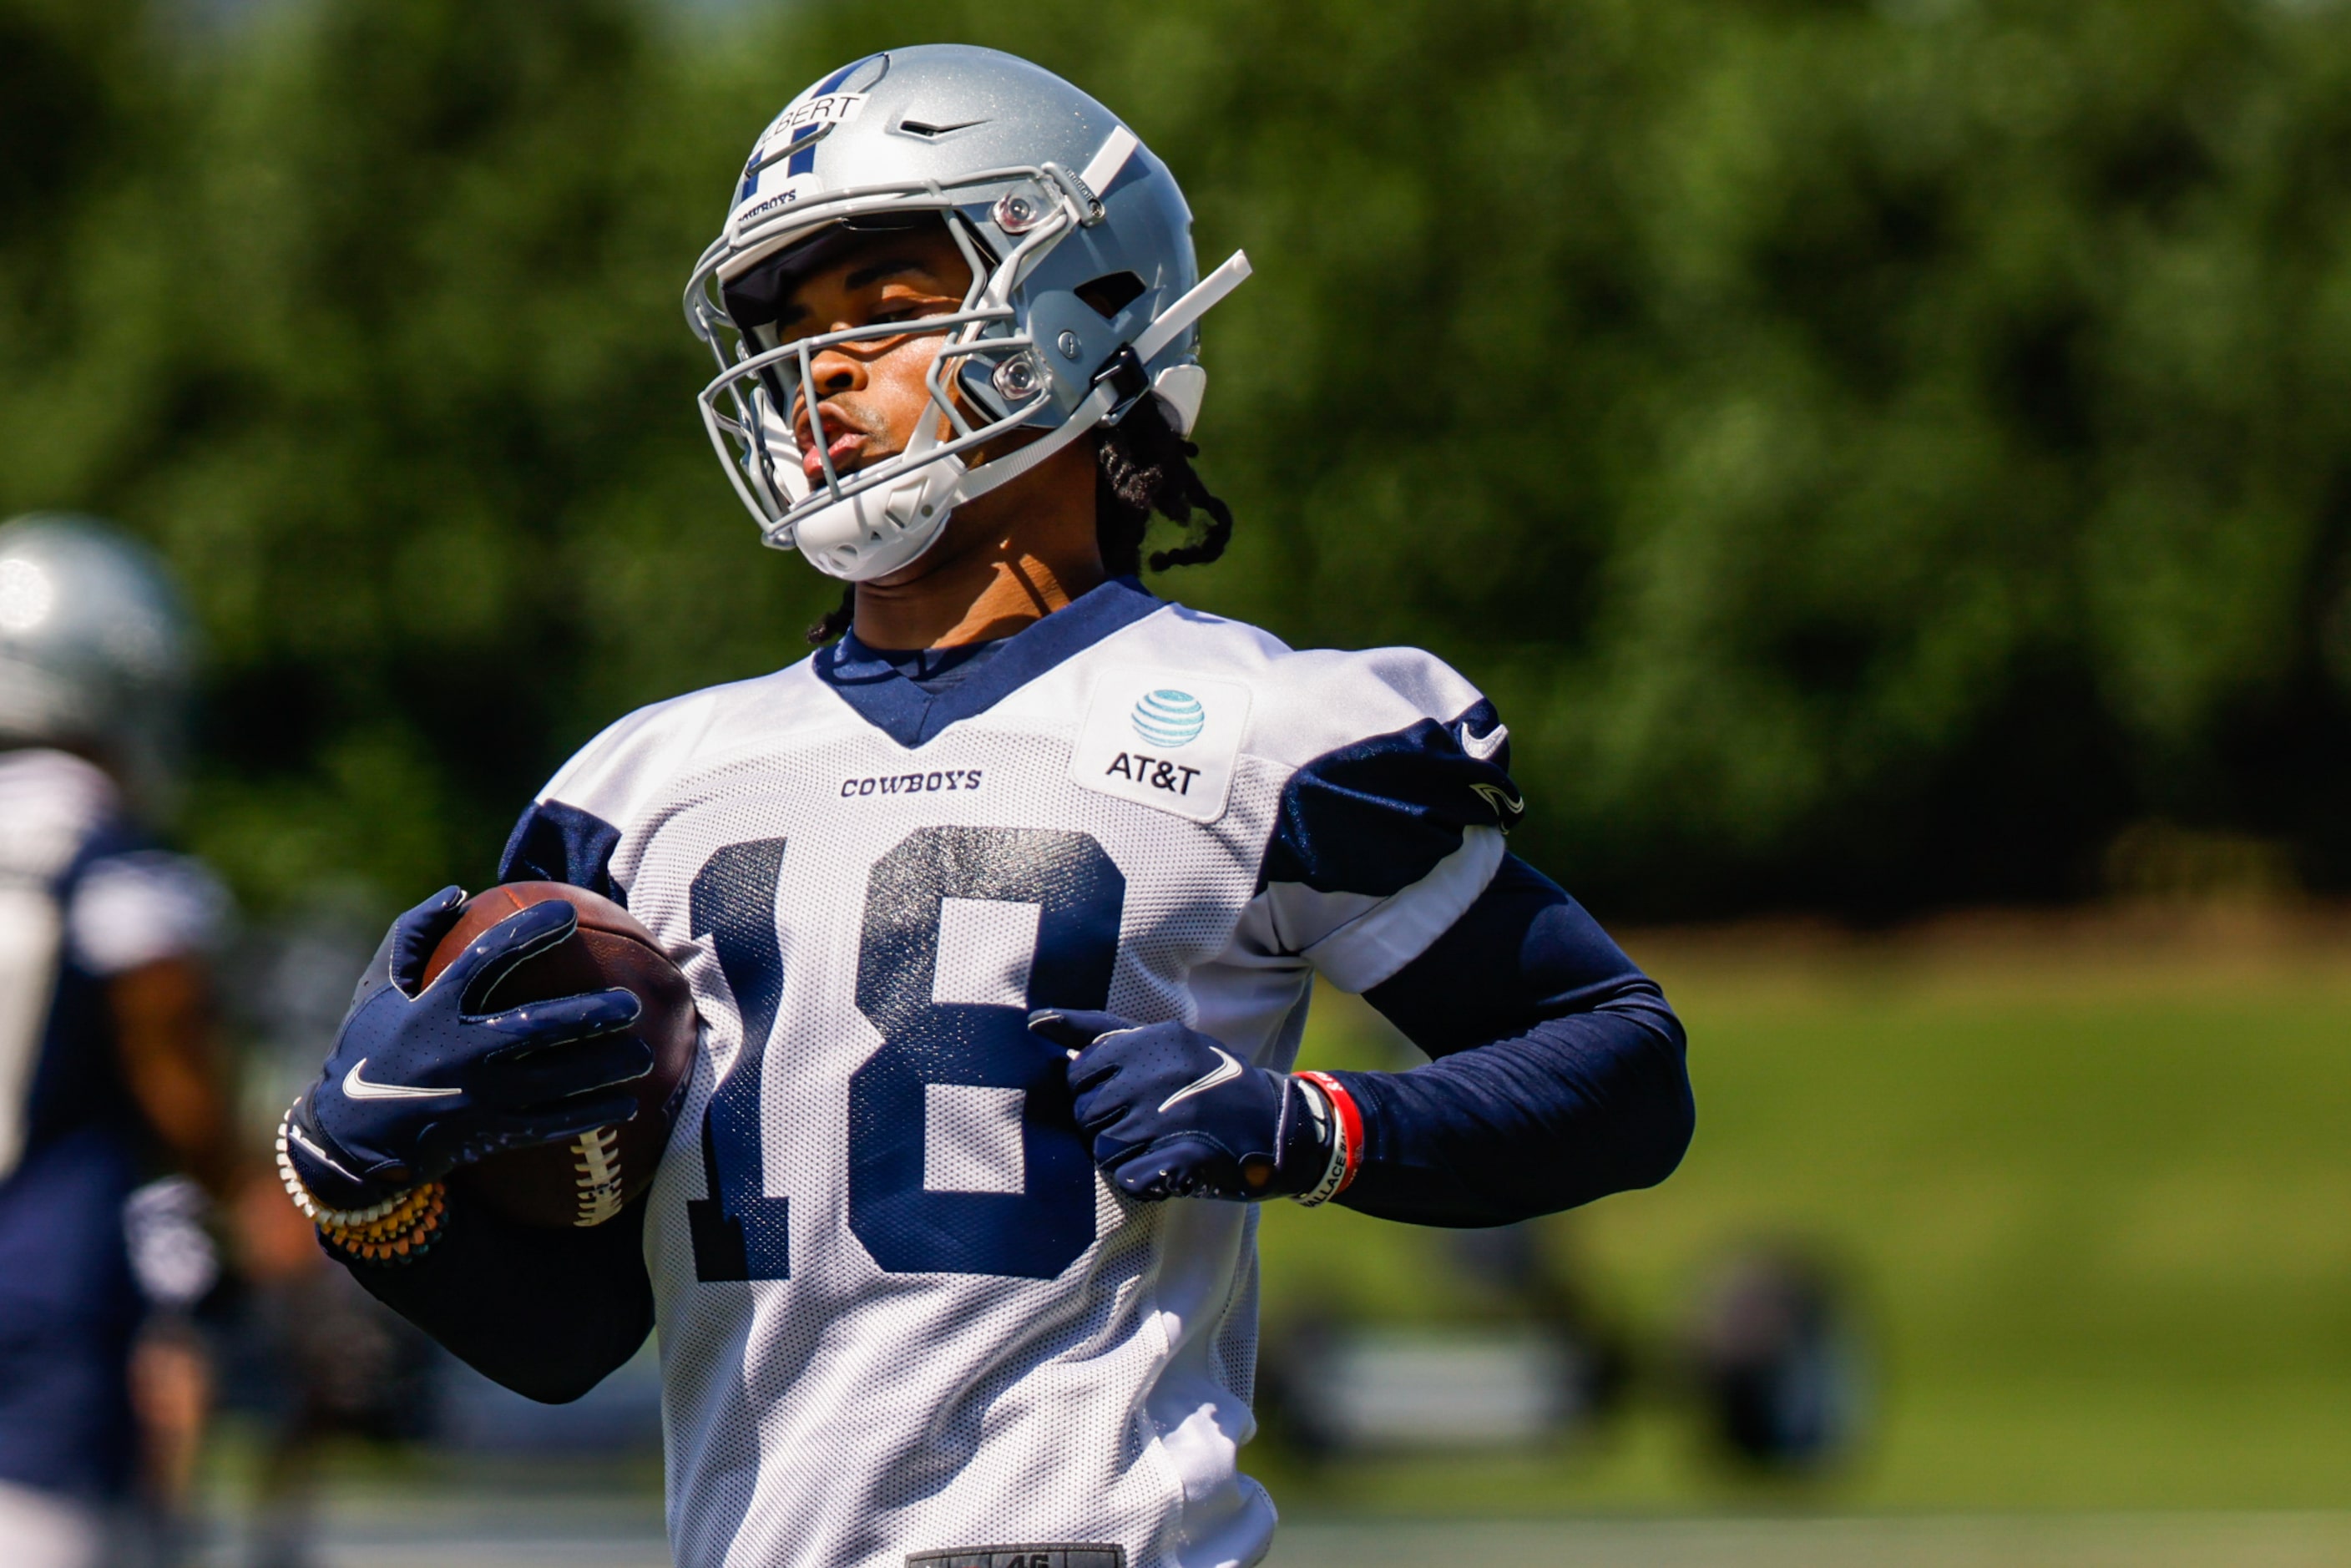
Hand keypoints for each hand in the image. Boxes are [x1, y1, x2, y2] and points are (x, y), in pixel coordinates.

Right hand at [283, 887, 650, 1212]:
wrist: (348, 1142)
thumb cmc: (370, 1050)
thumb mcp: (376, 991)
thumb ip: (413, 936)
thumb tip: (459, 891)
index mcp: (432, 1010)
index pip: (485, 961)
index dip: (526, 933)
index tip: (566, 912)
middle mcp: (457, 1054)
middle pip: (536, 1028)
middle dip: (588, 1014)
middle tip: (630, 1003)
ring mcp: (476, 1099)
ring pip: (555, 1083)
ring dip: (605, 1069)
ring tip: (646, 1055)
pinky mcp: (489, 1136)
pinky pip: (551, 1126)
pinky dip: (592, 1115)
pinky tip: (629, 1105)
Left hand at [1028, 1009, 1337, 1201]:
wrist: (1280, 1125)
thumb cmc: (1211, 1079)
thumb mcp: (1164, 1039)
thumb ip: (1097, 1030)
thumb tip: (1034, 1021)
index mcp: (1152, 1040)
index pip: (1077, 1075)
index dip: (1091, 1094)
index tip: (1122, 1098)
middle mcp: (1157, 1075)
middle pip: (1085, 1115)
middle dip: (1104, 1126)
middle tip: (1143, 1125)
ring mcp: (1170, 1119)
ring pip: (1101, 1150)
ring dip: (1122, 1156)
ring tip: (1156, 1146)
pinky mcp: (1183, 1160)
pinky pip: (1129, 1178)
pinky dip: (1141, 1179)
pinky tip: (1165, 1167)